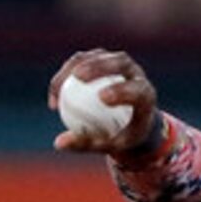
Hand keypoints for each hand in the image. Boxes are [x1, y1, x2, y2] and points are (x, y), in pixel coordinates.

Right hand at [47, 51, 166, 158]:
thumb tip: (59, 143)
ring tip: (57, 87)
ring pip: (98, 56)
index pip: (136, 89)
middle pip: (120, 62)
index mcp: (146, 95)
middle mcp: (136, 74)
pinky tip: (54, 91)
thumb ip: (88, 143)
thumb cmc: (123, 136)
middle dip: (99, 66)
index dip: (121, 90)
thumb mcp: (110, 145)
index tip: (102, 99)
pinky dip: (67, 72)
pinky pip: (83, 60)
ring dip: (75, 66)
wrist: (131, 120)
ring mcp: (120, 63)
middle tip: (77, 77)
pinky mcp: (104, 58)